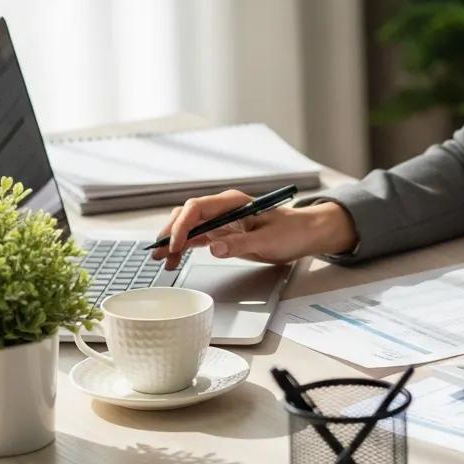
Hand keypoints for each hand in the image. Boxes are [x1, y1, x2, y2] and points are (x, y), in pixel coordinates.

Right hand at [149, 190, 357, 270]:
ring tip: (162, 260)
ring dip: (174, 241)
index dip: (182, 225)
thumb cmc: (291, 231)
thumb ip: (241, 244)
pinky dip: (184, 247)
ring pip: (189, 227)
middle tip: (158, 253)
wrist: (305, 234)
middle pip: (187, 215)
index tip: (174, 245)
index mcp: (233, 203)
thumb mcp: (268, 240)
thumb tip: (214, 248)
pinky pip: (197, 237)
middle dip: (170, 233)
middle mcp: (223, 209)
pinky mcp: (223, 233)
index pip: (197, 207)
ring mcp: (222, 221)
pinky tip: (175, 259)